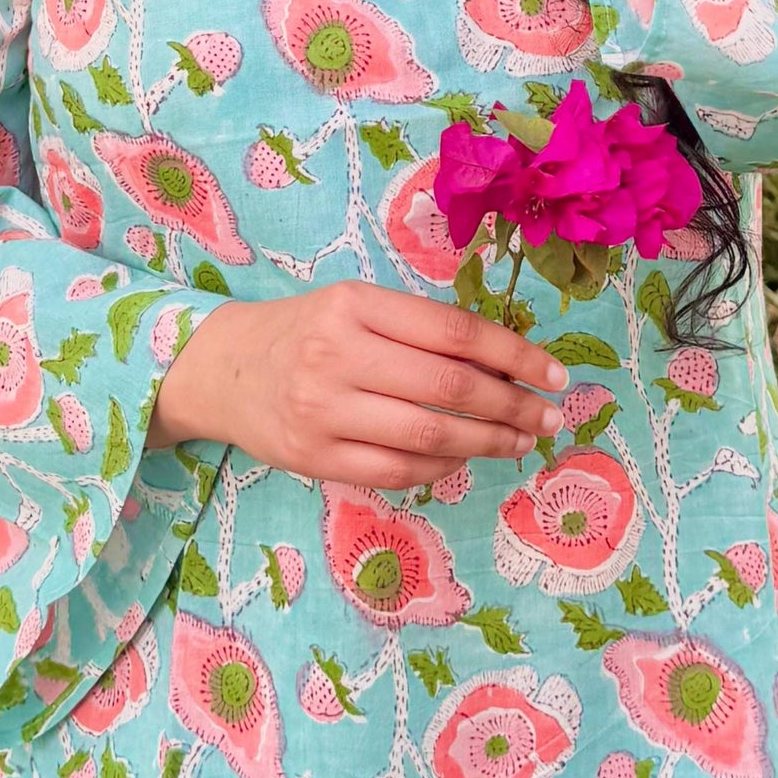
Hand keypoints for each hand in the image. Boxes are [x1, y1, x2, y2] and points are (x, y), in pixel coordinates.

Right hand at [147, 283, 569, 489]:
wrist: (222, 370)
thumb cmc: (306, 332)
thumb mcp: (357, 306)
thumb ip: (421, 330)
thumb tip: (510, 366)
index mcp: (356, 304)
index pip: (455, 332)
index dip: (516, 355)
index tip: (554, 374)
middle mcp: (338, 355)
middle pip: (450, 388)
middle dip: (513, 407)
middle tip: (549, 418)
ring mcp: (323, 411)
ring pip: (430, 437)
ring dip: (488, 444)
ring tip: (519, 442)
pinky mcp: (314, 459)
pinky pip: (398, 473)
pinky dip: (443, 469)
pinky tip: (463, 459)